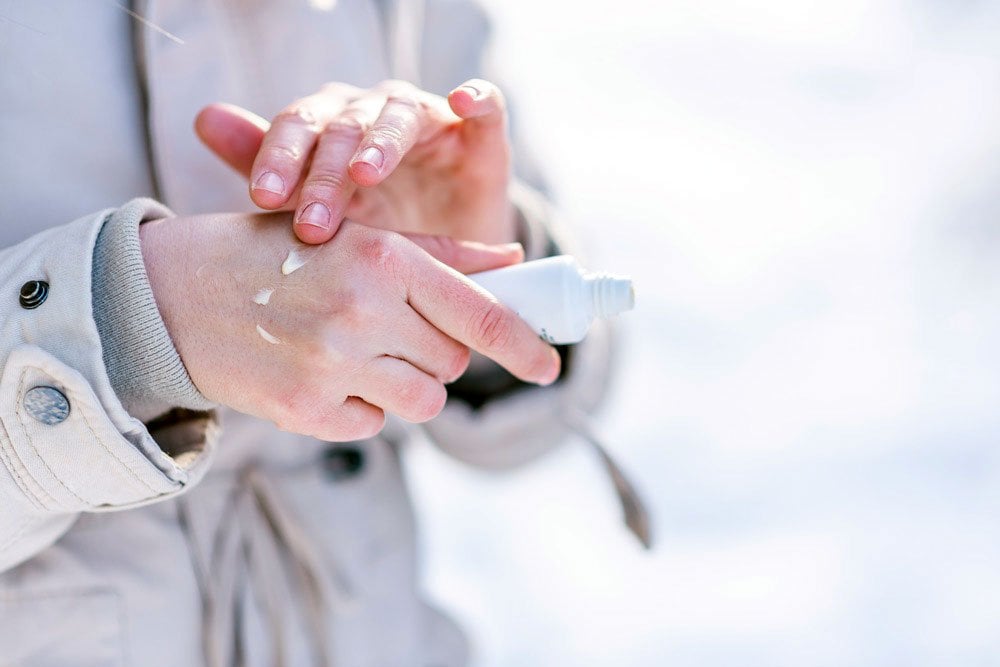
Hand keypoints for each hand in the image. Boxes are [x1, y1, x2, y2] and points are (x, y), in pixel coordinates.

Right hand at [140, 214, 559, 440]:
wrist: (172, 294)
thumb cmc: (273, 256)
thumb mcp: (353, 236)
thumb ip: (439, 252)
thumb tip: (510, 260)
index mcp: (383, 259)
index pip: (479, 314)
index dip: (524, 346)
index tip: (549, 368)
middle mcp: (362, 312)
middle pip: (452, 362)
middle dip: (437, 351)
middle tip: (394, 330)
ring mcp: (332, 366)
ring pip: (422, 399)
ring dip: (406, 384)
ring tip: (359, 353)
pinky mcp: (305, 410)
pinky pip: (372, 424)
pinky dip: (360, 406)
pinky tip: (321, 374)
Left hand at [195, 79, 515, 245]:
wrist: (445, 254)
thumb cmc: (374, 225)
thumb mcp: (318, 207)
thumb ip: (264, 164)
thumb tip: (205, 117)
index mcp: (332, 125)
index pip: (298, 128)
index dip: (279, 157)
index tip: (262, 198)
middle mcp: (376, 113)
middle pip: (345, 127)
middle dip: (324, 174)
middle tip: (310, 223)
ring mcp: (429, 120)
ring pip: (401, 114)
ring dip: (382, 140)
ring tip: (365, 173)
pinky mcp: (480, 135)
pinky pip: (484, 105)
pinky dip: (475, 96)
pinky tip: (460, 100)